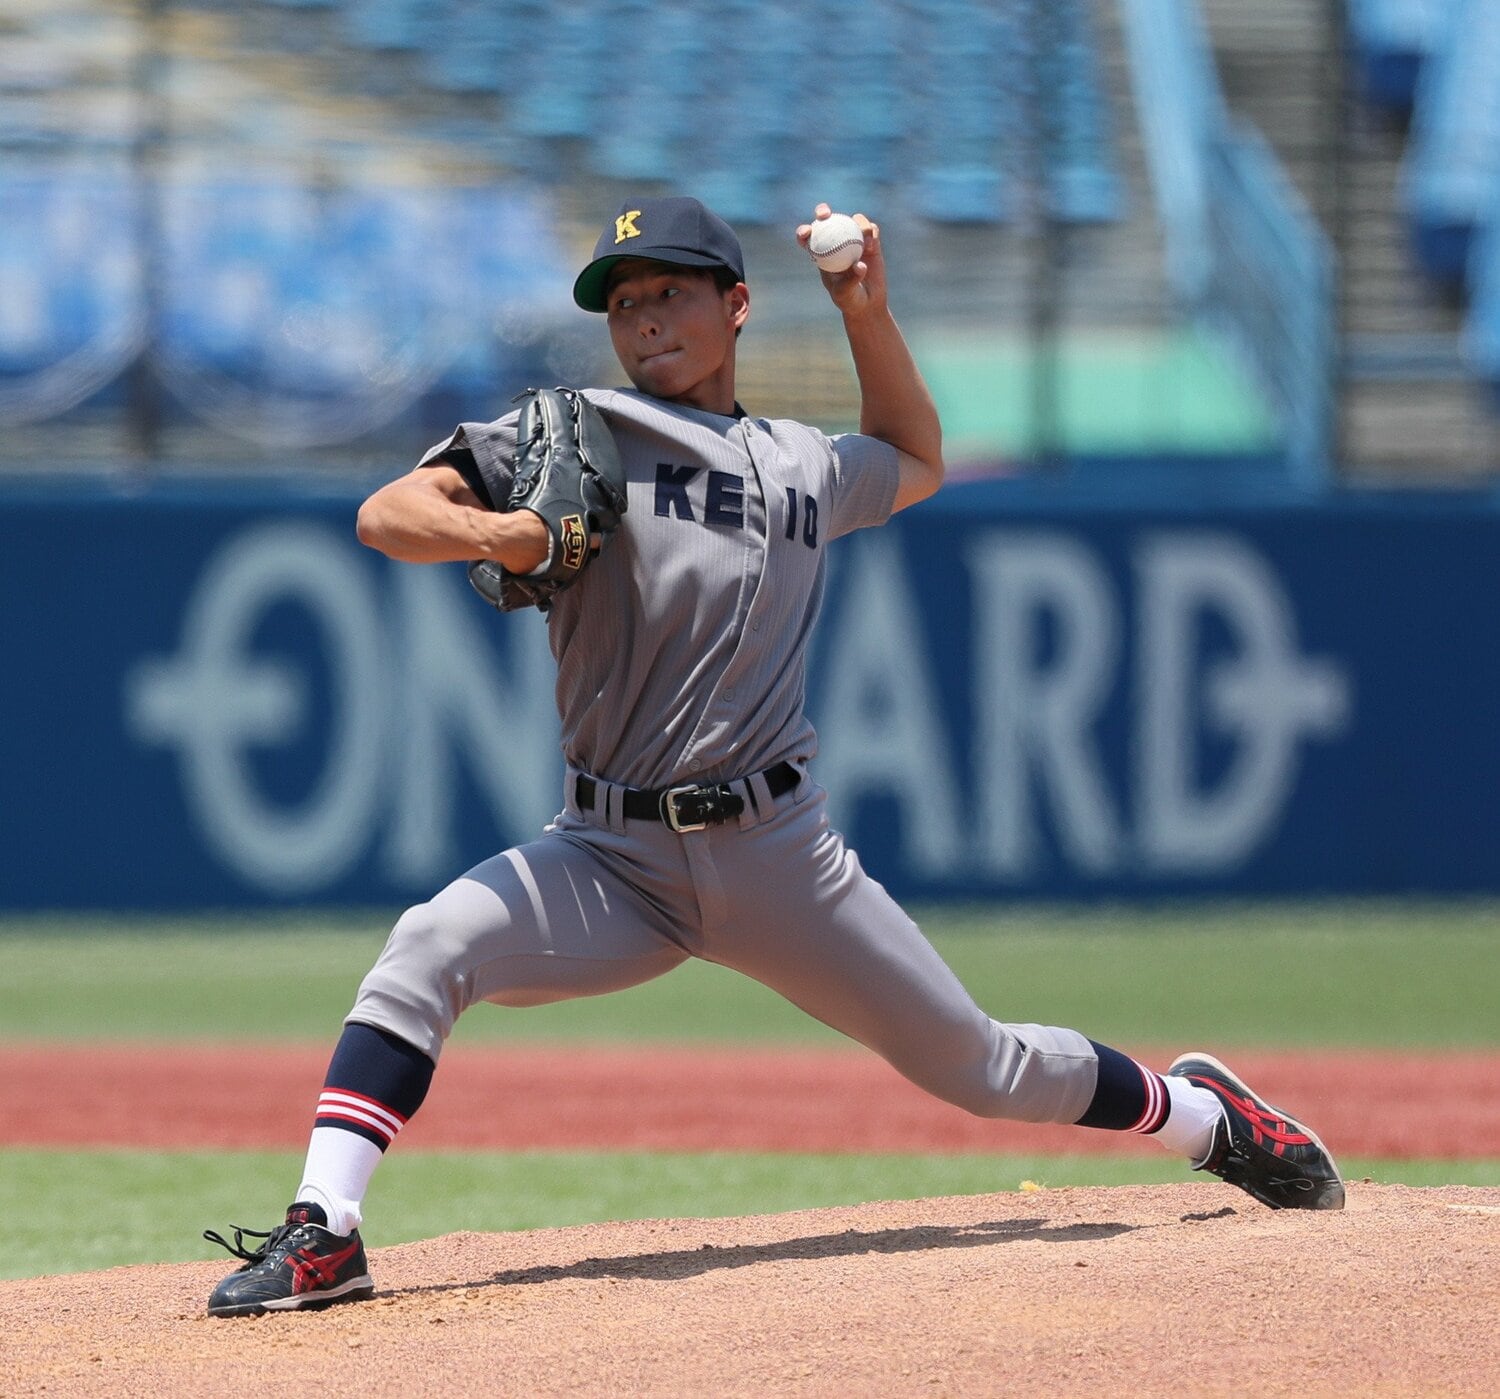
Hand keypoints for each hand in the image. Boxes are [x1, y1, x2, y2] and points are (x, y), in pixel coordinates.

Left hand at [796, 204, 887, 318]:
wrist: (868, 303)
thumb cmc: (850, 300)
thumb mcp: (846, 293)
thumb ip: (851, 280)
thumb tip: (859, 264)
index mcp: (821, 254)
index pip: (809, 239)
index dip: (803, 232)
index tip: (807, 232)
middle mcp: (836, 242)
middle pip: (826, 221)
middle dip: (822, 211)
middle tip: (825, 214)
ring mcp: (853, 239)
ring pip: (852, 221)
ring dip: (857, 224)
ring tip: (864, 243)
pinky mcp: (870, 241)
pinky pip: (871, 229)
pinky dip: (871, 233)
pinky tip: (871, 245)